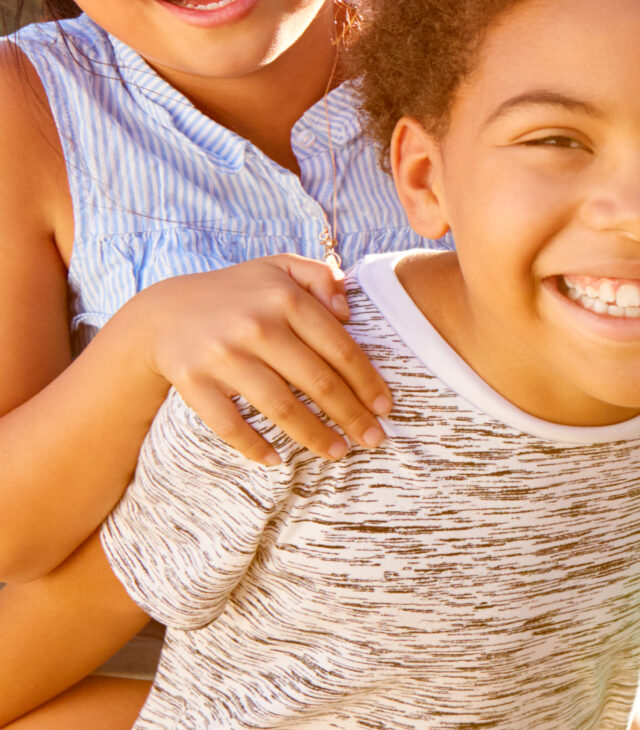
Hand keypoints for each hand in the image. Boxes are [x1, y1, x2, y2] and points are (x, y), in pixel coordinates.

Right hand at [112, 257, 390, 464]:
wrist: (162, 312)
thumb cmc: (238, 295)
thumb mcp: (279, 269)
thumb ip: (320, 277)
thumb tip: (349, 311)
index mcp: (284, 299)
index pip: (341, 349)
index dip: (368, 383)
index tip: (386, 408)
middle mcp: (256, 327)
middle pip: (318, 382)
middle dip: (352, 416)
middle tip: (374, 440)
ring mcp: (222, 356)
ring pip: (281, 407)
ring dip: (314, 436)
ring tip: (338, 453)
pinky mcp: (192, 381)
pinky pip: (228, 424)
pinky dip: (253, 446)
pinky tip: (276, 461)